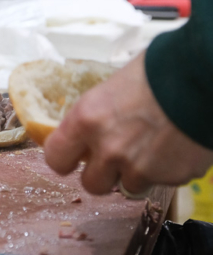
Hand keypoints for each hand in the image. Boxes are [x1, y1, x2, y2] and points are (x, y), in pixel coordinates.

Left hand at [44, 52, 212, 194]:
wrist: (205, 74)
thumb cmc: (161, 69)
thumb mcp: (114, 85)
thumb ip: (98, 114)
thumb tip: (91, 128)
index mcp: (87, 119)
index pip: (55, 159)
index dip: (65, 159)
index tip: (73, 157)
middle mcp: (109, 149)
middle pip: (91, 184)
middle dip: (103, 173)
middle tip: (117, 156)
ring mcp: (141, 167)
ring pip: (129, 186)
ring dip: (138, 172)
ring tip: (153, 146)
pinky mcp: (171, 177)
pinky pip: (162, 182)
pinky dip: (167, 169)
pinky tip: (176, 145)